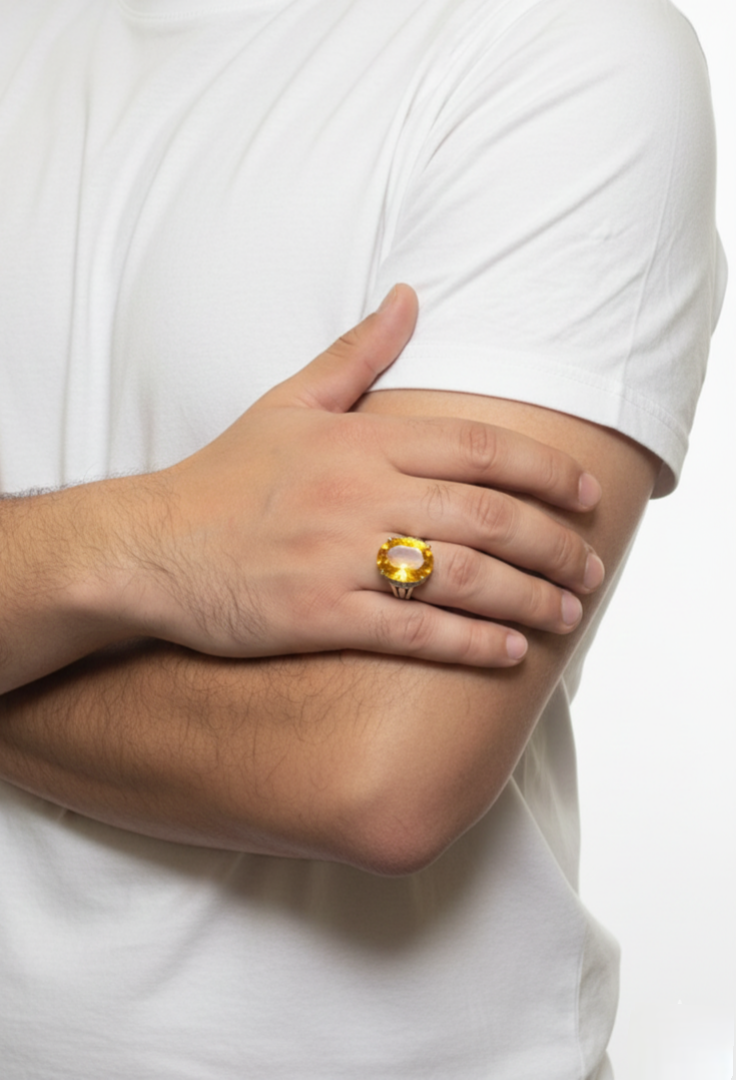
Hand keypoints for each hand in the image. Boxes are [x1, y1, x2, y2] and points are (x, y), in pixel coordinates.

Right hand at [111, 285, 604, 666]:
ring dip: (527, 598)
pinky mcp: (319, 617)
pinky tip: (508, 653)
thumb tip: (411, 295)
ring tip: (566, 614)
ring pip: (460, 577)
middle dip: (553, 545)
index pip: (477, 449)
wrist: (150, 546)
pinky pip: (412, 631)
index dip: (544, 472)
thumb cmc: (223, 478)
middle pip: (485, 516)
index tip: (584, 494)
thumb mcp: (288, 402)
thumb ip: (358, 353)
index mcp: (358, 442)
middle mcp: (357, 496)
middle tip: (589, 569)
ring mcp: (338, 558)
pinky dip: (469, 643)